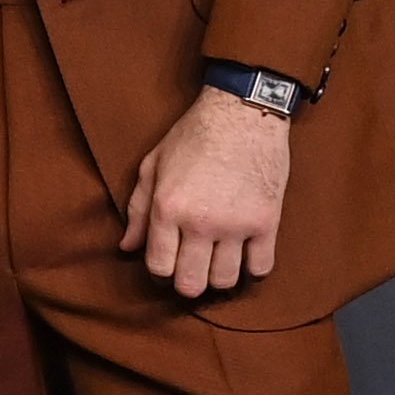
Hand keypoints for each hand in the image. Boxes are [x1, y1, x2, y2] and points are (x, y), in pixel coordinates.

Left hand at [119, 88, 290, 298]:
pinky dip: (252, 268)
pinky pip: (261, 267)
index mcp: (168, 208)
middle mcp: (200, 221)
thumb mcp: (153, 165)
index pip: (159, 267)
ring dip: (219, 276)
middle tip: (191, 270)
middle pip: (191, 284)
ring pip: (225, 280)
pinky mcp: (267, 220)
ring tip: (217, 260)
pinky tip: (244, 254)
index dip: (160, 273)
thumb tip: (127, 247)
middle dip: (188, 283)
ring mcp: (236, 224)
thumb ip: (137, 209)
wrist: (243, 110)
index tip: (167, 265)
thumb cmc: (193, 135)